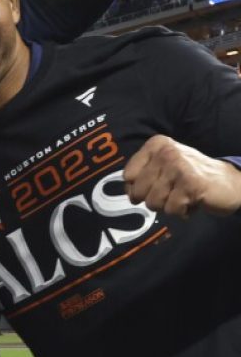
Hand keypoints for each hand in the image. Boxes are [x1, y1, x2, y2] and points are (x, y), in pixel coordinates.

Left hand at [123, 134, 240, 216]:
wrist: (229, 182)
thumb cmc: (189, 177)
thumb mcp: (162, 168)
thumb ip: (141, 176)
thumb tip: (129, 193)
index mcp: (156, 144)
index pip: (128, 176)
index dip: (137, 188)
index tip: (155, 185)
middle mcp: (166, 151)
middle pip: (138, 192)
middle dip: (154, 199)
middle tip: (172, 192)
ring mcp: (179, 167)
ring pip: (153, 203)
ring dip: (168, 206)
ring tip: (183, 195)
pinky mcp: (191, 184)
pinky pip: (171, 209)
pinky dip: (181, 211)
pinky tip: (192, 200)